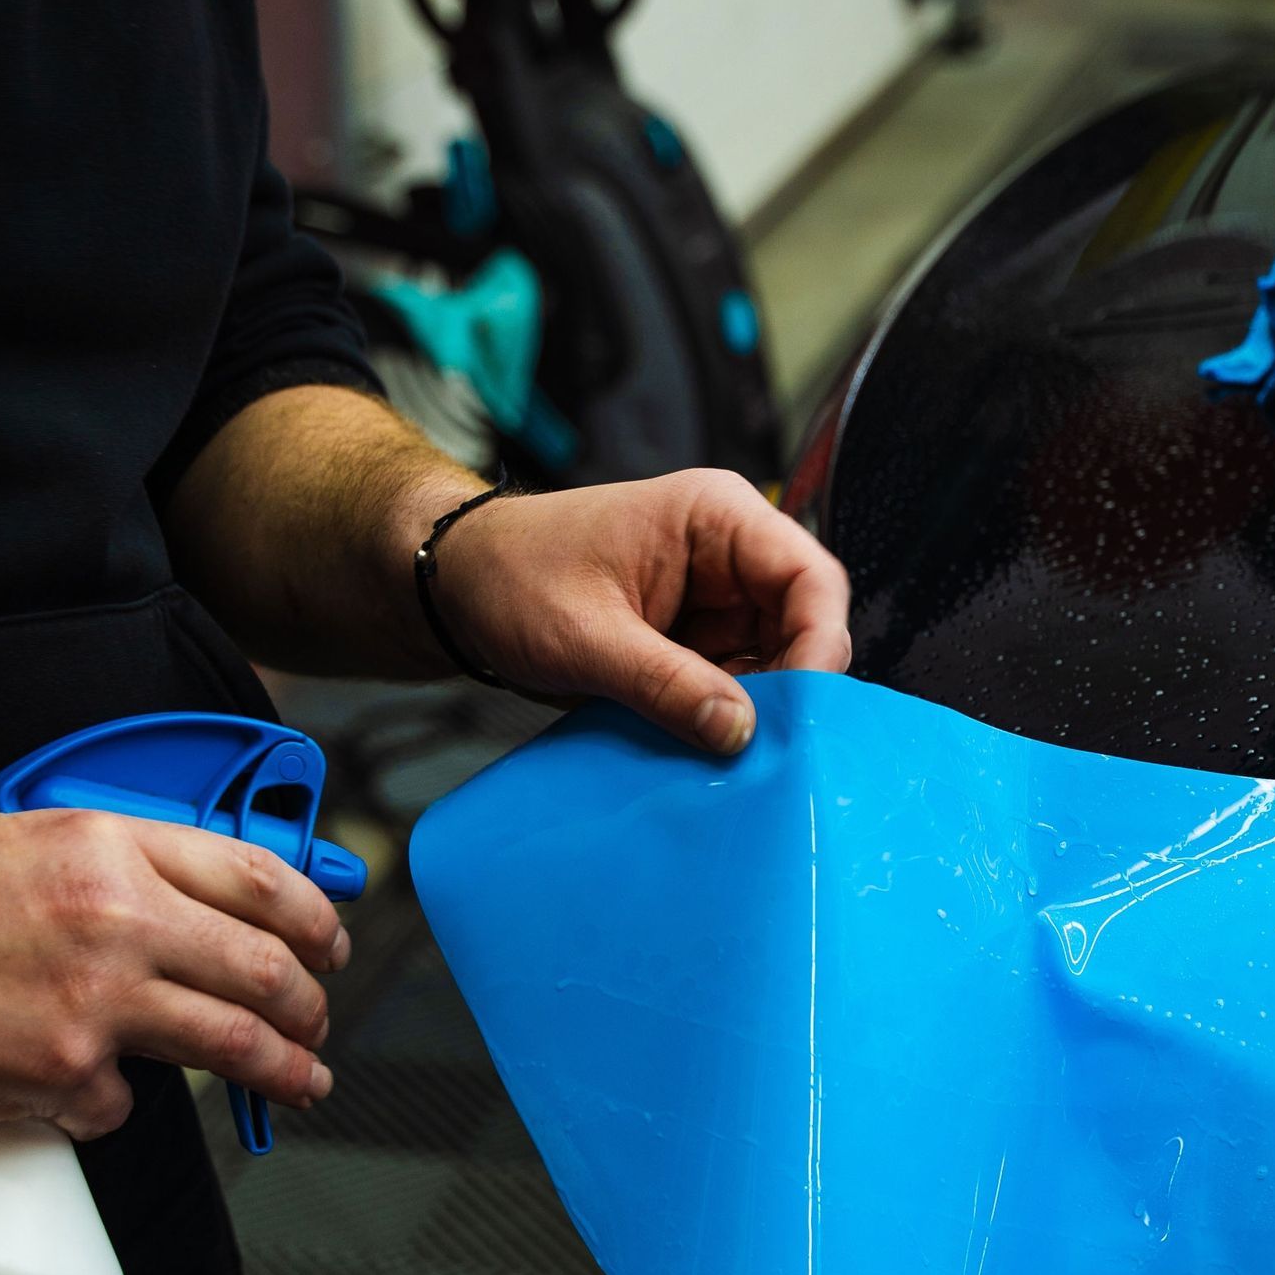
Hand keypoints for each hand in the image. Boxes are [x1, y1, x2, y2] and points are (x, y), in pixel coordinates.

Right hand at [0, 810, 346, 1139]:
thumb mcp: (41, 845)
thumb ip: (130, 870)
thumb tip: (220, 913)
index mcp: (113, 848)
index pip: (258, 880)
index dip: (313, 919)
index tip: (330, 944)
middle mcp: (117, 920)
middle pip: (265, 972)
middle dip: (311, 1007)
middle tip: (319, 1025)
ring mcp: (95, 1003)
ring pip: (235, 1047)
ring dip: (285, 1072)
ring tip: (305, 1082)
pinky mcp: (66, 1074)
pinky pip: (125, 1101)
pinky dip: (112, 1101)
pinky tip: (83, 1086)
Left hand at [420, 468, 852, 753]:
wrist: (455, 587)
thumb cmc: (509, 577)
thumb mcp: (585, 636)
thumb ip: (666, 684)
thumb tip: (741, 731)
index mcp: (716, 517)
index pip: (810, 579)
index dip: (819, 646)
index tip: (802, 712)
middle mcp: (731, 556)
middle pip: (805, 630)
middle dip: (790, 691)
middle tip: (766, 750)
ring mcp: (718, 604)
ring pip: (778, 668)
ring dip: (757, 715)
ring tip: (726, 756)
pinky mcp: (699, 646)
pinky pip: (738, 691)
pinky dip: (725, 724)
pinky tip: (703, 750)